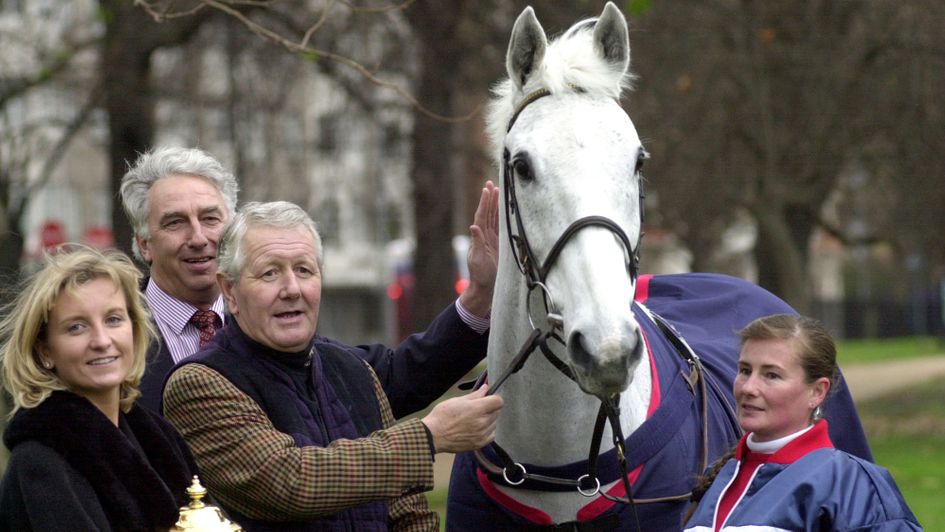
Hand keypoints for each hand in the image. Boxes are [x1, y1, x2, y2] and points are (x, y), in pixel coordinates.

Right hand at [422, 385, 502, 452]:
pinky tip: (476, 428)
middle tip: (477, 409)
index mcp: (477, 409)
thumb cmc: (442, 416)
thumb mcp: (457, 400)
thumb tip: (486, 388)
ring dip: (488, 420)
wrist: (433, 435)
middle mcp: (482, 422)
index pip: (498, 401)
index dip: (494, 398)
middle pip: (496, 412)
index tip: (488, 399)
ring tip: (474, 420)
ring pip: (494, 423)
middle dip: (489, 408)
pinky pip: (492, 434)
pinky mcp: (480, 444)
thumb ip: (475, 395)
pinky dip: (487, 430)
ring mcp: (482, 434)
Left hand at [460, 181, 498, 316]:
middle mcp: (484, 236)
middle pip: (487, 213)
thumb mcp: (478, 259)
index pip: (482, 216)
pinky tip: (504, 210)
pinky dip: (501, 217)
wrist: (485, 288)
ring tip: (497, 191)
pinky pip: (500, 227)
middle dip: (489, 199)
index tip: (487, 189)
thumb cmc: (480, 275)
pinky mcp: (498, 244)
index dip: (485, 203)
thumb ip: (477, 242)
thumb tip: (473, 226)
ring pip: (493, 218)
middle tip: (491, 183)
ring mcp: (491, 239)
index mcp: (479, 237)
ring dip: (495, 205)